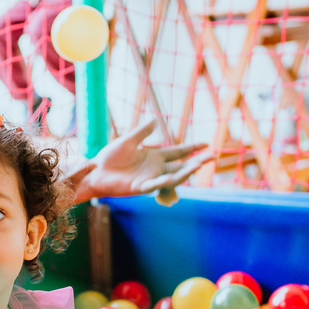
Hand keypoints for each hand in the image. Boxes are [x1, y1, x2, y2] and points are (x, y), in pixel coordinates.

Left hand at [77, 120, 209, 201]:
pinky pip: (154, 185)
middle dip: (197, 162)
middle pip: (181, 166)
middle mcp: (155, 169)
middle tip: (213, 157)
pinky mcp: (140, 188)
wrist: (96, 171)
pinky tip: (170, 178)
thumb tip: (156, 121)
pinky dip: (162, 182)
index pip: (178, 152)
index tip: (207, 144)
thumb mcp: (128, 140)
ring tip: (198, 165)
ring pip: (172, 177)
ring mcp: (149, 179)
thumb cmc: (110, 157)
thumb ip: (142, 132)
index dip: (192, 148)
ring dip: (185, 172)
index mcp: (154, 157)